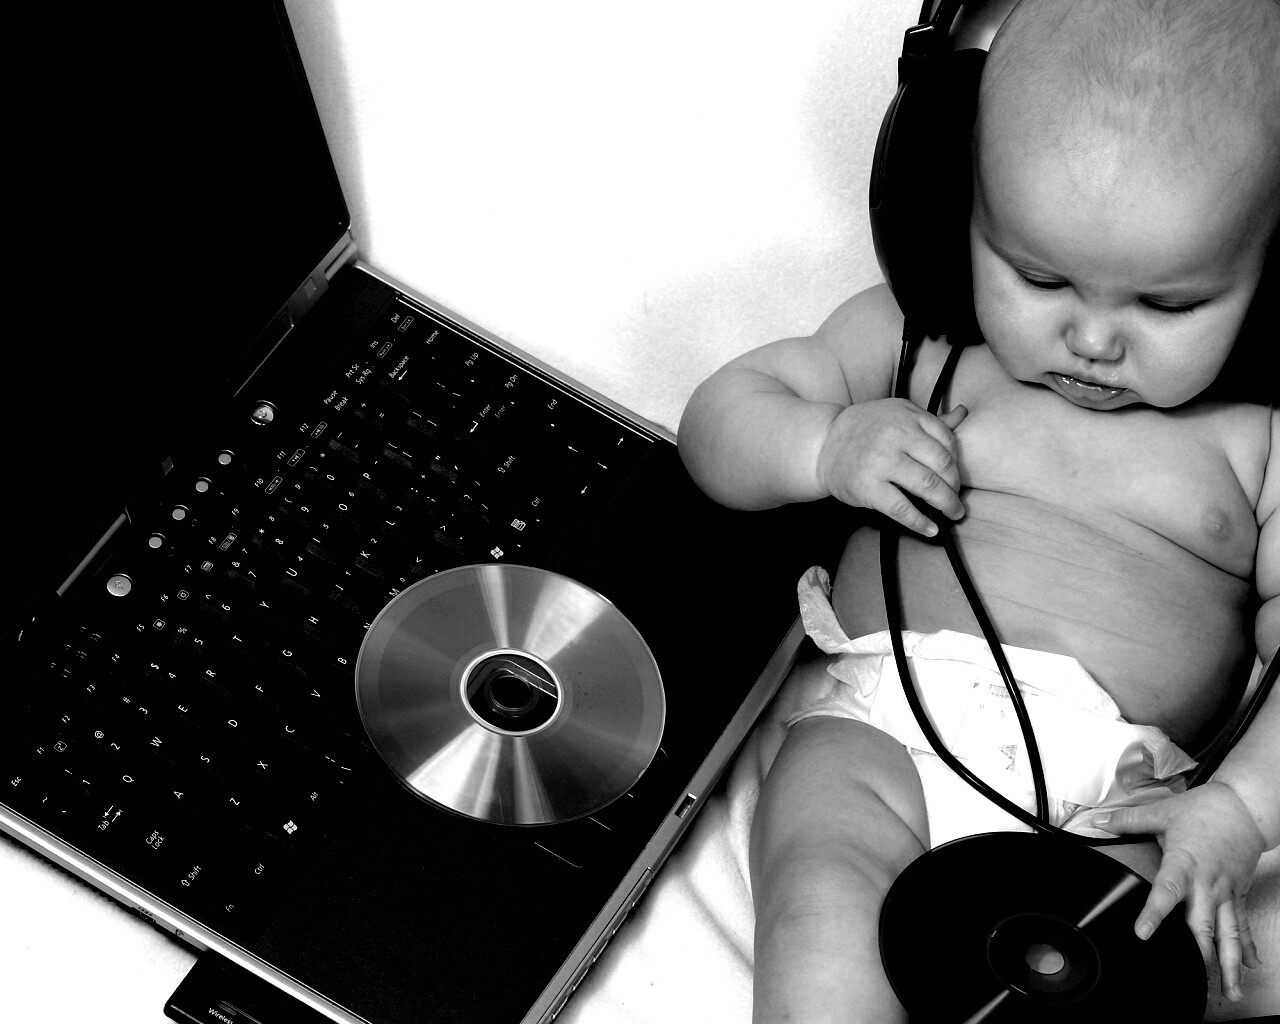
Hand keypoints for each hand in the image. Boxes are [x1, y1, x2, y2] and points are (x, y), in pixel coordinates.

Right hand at [815, 398, 966, 536]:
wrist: (823, 445)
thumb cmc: (864, 431)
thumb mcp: (897, 416)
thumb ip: (930, 420)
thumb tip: (963, 414)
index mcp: (906, 415)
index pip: (946, 440)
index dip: (956, 463)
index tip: (955, 477)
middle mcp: (895, 435)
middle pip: (941, 464)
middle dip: (955, 487)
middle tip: (957, 500)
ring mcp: (881, 461)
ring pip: (927, 485)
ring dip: (946, 504)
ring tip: (952, 514)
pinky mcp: (868, 486)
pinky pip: (901, 508)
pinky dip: (920, 522)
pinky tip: (930, 529)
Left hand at [1092, 782, 1265, 1001]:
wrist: (1244, 808)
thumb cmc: (1203, 810)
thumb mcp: (1162, 812)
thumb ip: (1128, 821)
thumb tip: (1099, 822)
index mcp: (1184, 864)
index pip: (1166, 892)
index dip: (1154, 913)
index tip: (1143, 933)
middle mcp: (1207, 884)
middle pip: (1202, 924)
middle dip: (1198, 953)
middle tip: (1193, 979)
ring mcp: (1225, 892)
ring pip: (1228, 933)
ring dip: (1229, 963)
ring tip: (1231, 990)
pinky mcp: (1238, 894)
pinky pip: (1242, 924)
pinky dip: (1246, 947)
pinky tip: (1250, 966)